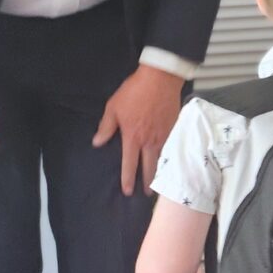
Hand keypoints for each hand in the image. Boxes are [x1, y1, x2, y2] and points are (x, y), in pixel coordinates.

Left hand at [92, 65, 183, 195]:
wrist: (160, 79)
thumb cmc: (134, 92)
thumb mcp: (113, 108)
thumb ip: (106, 127)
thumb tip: (97, 143)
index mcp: (133, 138)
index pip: (129, 164)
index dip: (128, 179)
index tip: (127, 191)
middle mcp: (150, 141)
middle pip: (150, 167)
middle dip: (148, 182)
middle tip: (148, 193)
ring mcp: (165, 136)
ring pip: (163, 159)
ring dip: (161, 172)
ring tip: (160, 182)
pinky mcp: (175, 128)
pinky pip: (172, 147)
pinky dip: (170, 157)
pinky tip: (171, 161)